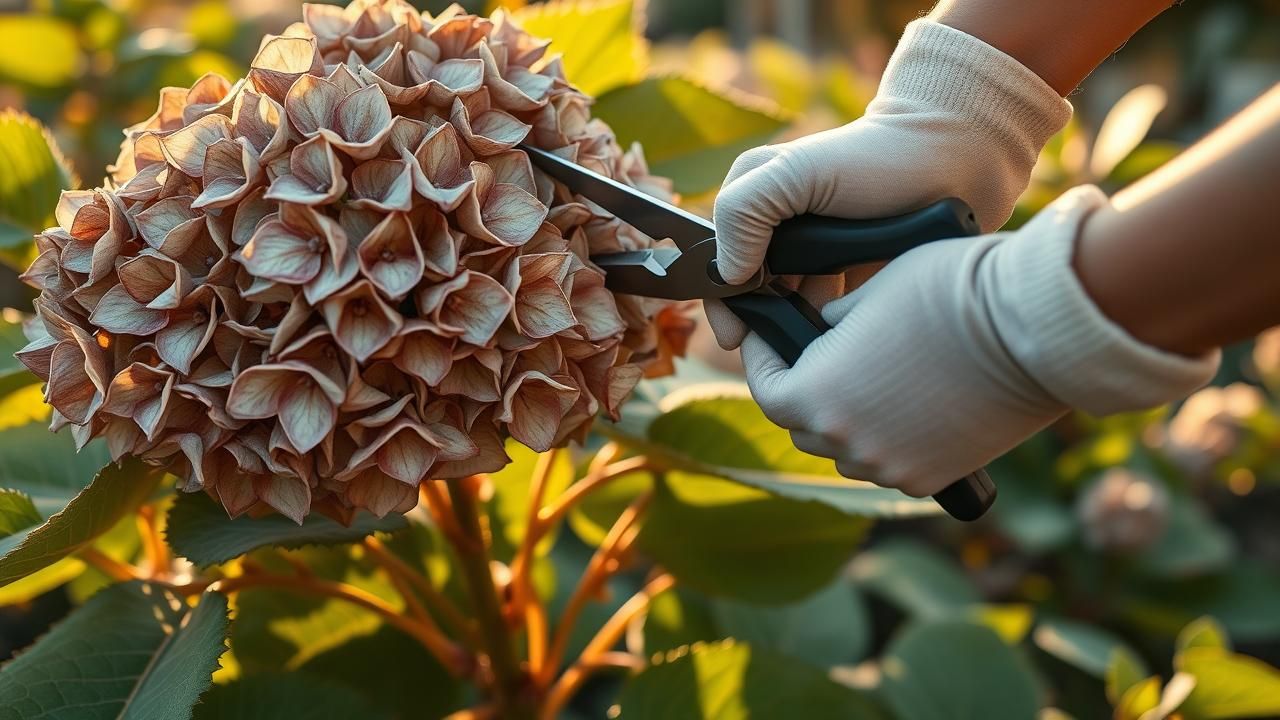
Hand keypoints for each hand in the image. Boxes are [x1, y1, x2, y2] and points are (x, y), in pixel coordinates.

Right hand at [707, 18, 1070, 348]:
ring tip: (821, 343)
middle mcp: (781, 229)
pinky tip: (848, 337)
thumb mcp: (798, 172)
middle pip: (752, 293)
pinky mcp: (852, 278)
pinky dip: (832, 331)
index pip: (718, 262)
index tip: (738, 337)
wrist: (960, 164)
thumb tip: (728, 276)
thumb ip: (746, 211)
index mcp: (757, 200)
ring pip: (790, 311)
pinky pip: (829, 318)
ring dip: (799, 330)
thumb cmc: (879, 159)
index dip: (723, 303)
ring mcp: (817, 256)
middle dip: (764, 323)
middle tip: (782, 348)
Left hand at [741, 187, 1218, 496]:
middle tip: (819, 356)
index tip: (773, 338)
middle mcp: (845, 443)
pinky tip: (910, 405)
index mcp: (815, 395)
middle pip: (802, 426)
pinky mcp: (932, 477)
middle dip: (805, 390)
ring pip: (847, 450)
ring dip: (848, 420)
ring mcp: (890, 466)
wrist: (1035, 327)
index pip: (766, 389)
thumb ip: (834, 320)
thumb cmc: (950, 291)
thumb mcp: (872, 290)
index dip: (764, 360)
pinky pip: (891, 463)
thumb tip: (825, 330)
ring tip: (871, 380)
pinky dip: (889, 439)